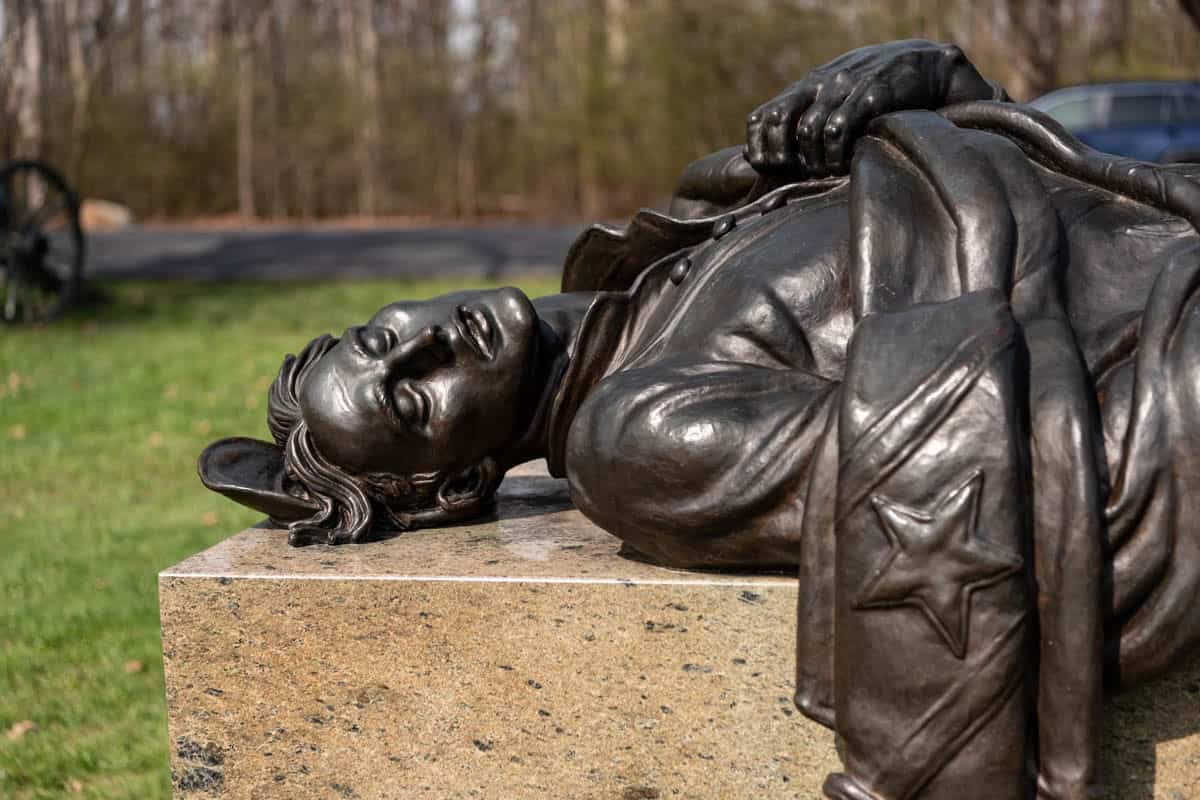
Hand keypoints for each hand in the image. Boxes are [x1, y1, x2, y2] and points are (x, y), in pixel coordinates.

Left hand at [745, 41, 986, 176]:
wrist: (926, 65)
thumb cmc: (878, 89)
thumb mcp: (840, 93)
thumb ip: (813, 113)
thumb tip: (783, 157)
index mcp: (807, 85)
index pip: (762, 116)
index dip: (760, 147)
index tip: (774, 168)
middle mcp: (820, 83)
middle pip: (779, 120)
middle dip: (785, 155)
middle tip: (804, 172)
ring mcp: (844, 87)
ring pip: (809, 130)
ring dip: (816, 160)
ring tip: (829, 170)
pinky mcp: (869, 96)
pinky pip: (839, 129)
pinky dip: (837, 153)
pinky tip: (847, 162)